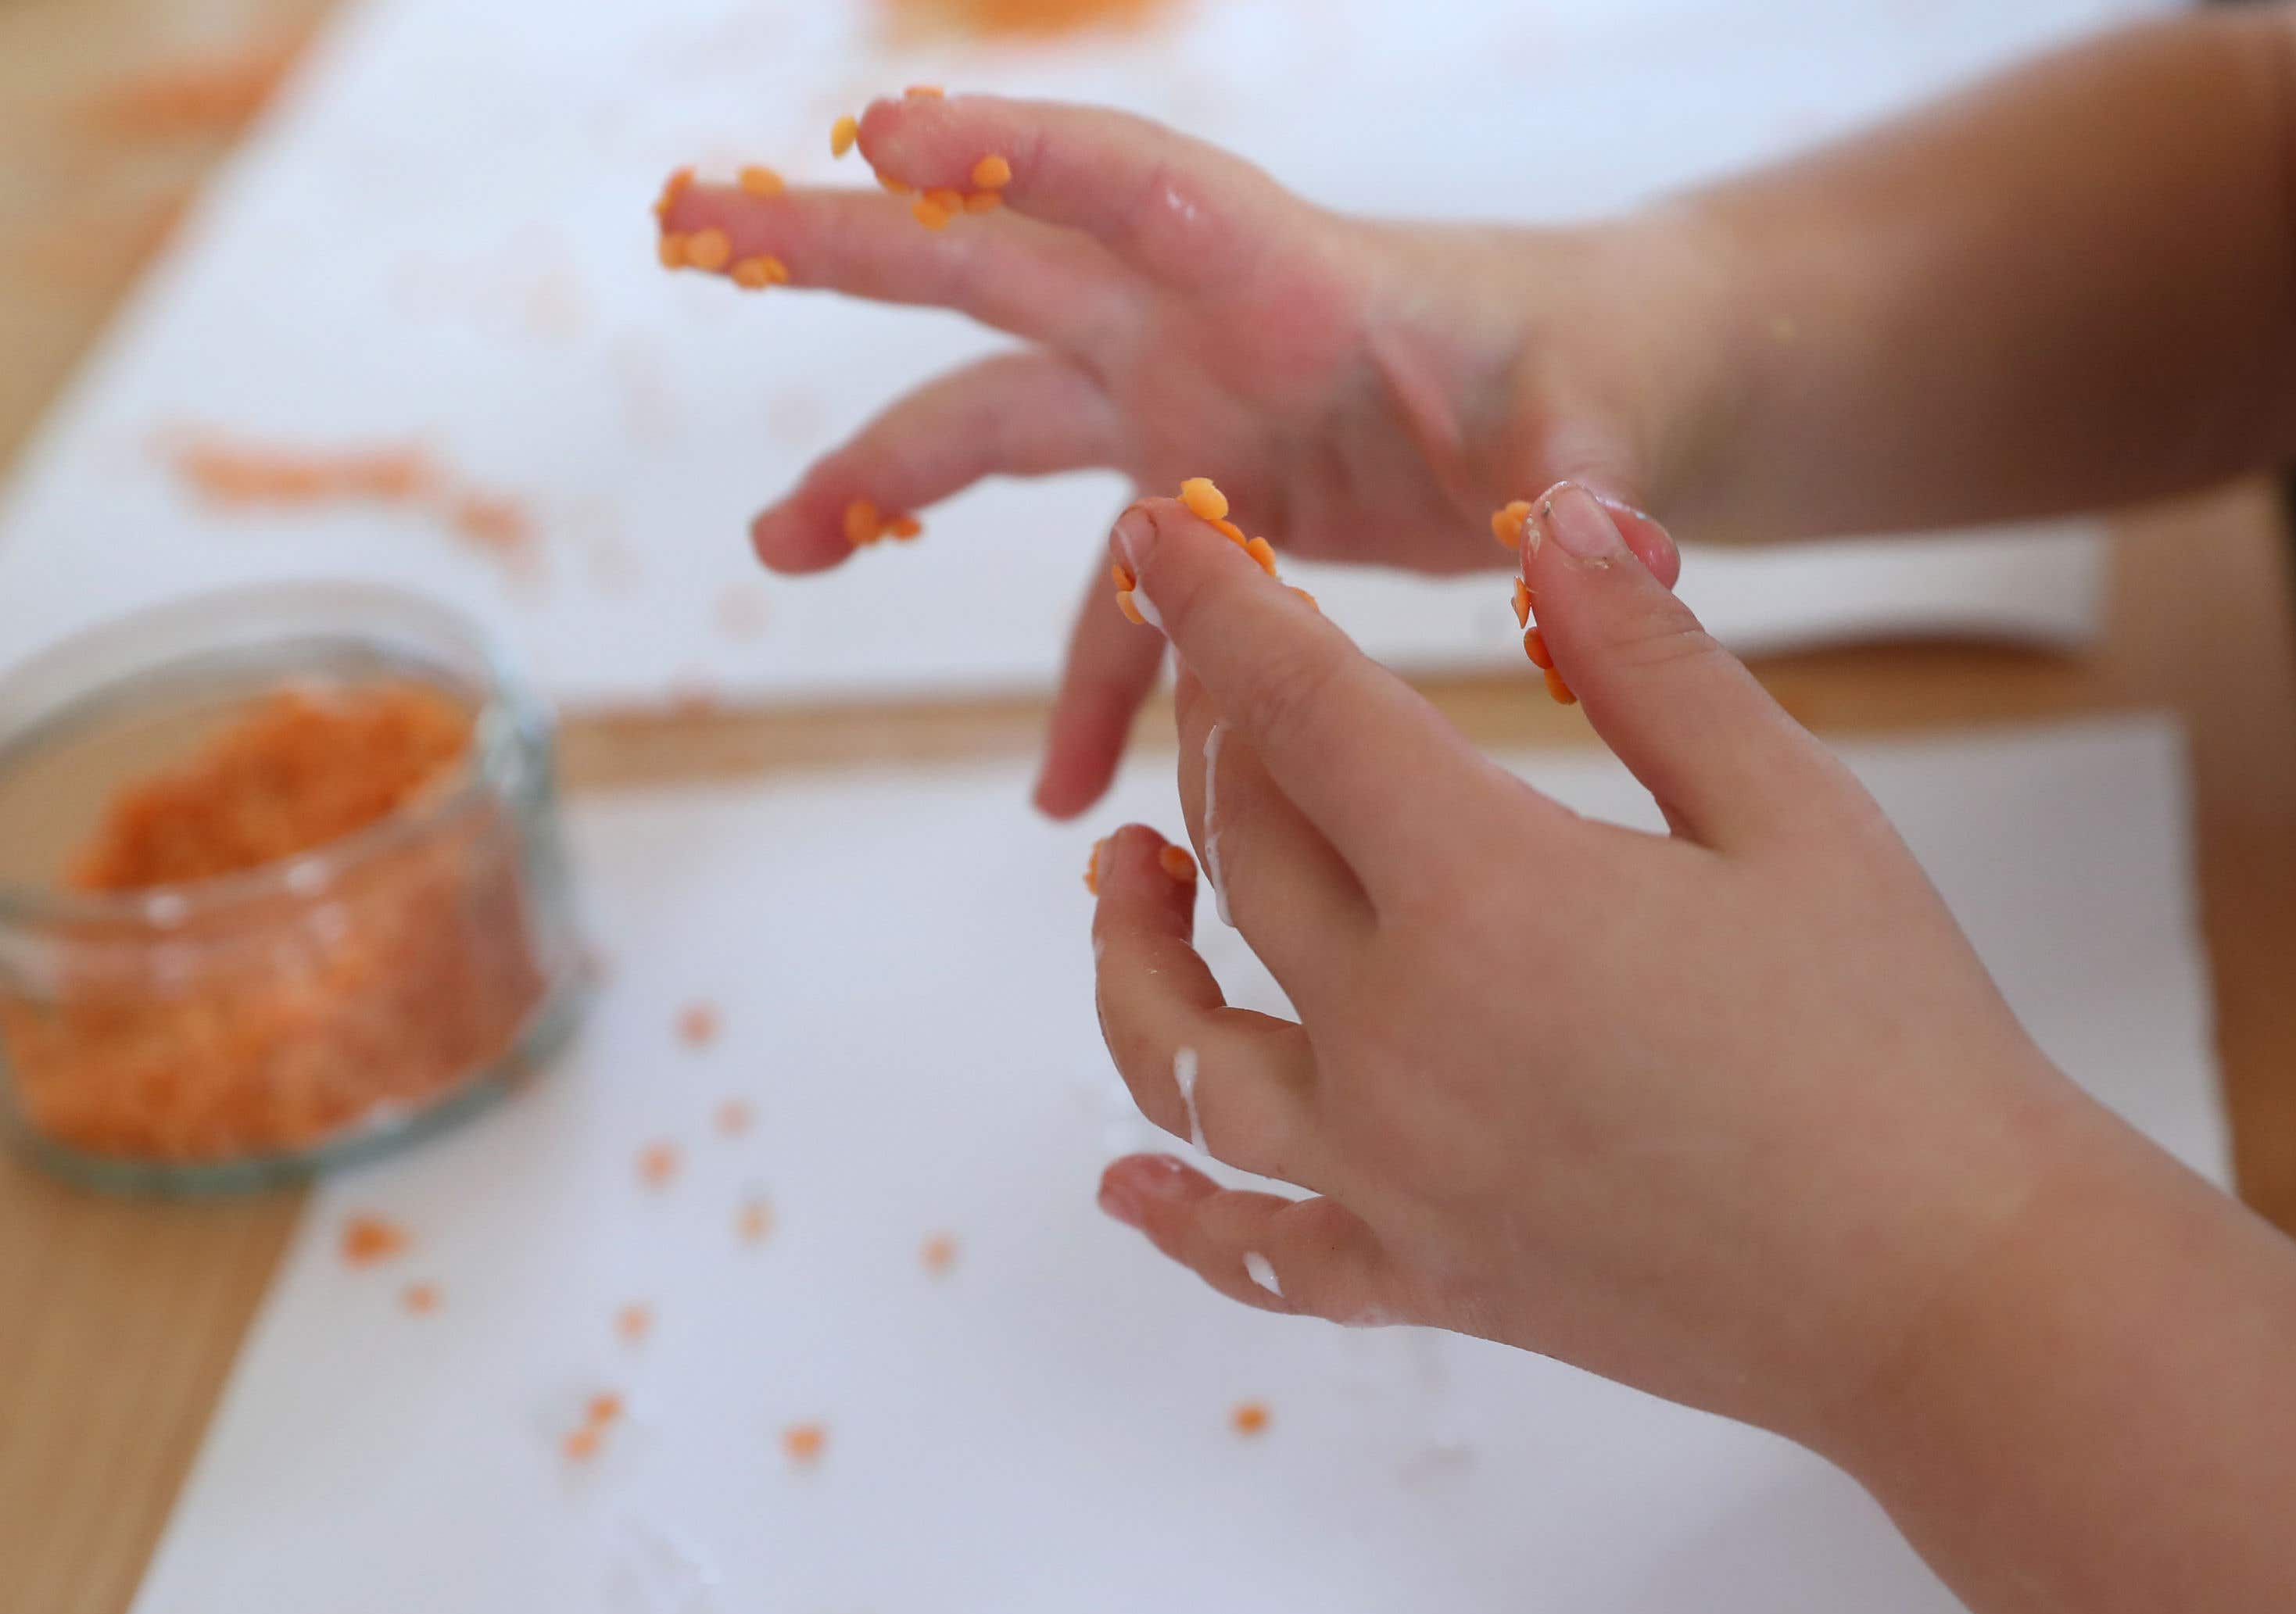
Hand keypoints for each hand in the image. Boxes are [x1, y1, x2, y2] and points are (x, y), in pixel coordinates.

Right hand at [661, 93, 1689, 817]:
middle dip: (844, 249)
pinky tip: (1059, 792)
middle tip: (689, 217)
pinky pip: (1107, 606)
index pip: (1139, 191)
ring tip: (778, 549)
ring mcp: (1183, 416)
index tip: (884, 137)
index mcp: (1286, 279)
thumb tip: (1594, 541)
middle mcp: (1201, 332)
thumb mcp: (1600, 419)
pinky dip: (1082, 692)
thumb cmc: (1604, 374)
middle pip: (995, 273)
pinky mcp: (1199, 506)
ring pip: (995, 423)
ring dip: (881, 477)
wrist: (1598, 401)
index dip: (1014, 156)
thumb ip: (1581, 469)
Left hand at [1084, 479, 2100, 1448]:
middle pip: (1240, 858)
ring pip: (1183, 1056)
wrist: (1955, 1293)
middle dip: (1212, 743)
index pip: (1299, 705)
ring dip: (1133, 955)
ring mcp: (1394, 1175)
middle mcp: (1397, 1035)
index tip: (1149, 533)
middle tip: (1222, 680)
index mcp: (1485, 891)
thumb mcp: (1791, 808)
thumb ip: (1647, 659)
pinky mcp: (1427, 1277)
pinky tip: (1124, 1182)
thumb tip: (1557, 516)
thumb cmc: (1899, 1039)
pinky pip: (1257, 1250)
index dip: (1217, 607)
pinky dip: (1181, 1217)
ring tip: (1128, 877)